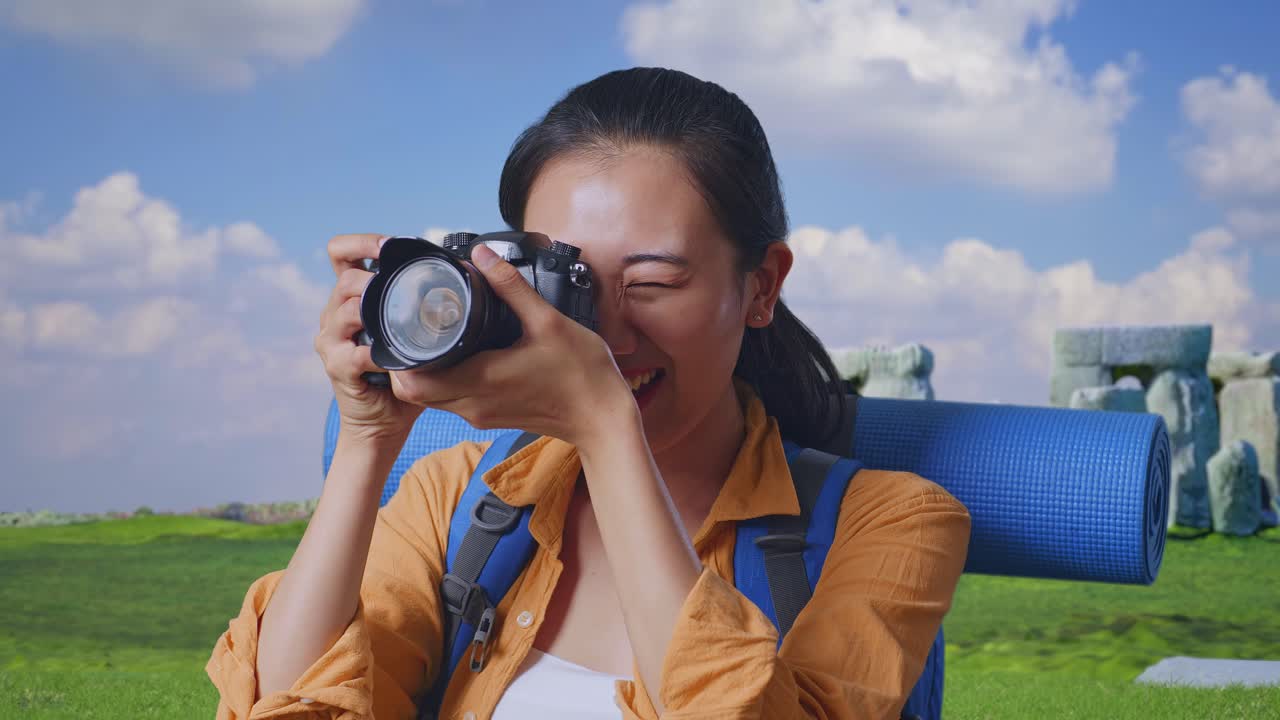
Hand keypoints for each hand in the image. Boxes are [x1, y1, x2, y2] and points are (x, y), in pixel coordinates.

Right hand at [315, 233, 424, 443]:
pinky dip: (378, 354)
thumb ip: (426, 307)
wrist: (383, 421)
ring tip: (400, 318)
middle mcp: (335, 314)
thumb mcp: (414, 332)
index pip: (341, 254)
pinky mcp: (338, 367)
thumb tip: (469, 279)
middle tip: (404, 285)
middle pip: (345, 278)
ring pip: (346, 309)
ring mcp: (332, 341)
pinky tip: (396, 358)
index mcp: (352, 299)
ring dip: (375, 309)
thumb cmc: (402, 374)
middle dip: (374, 277)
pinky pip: (356, 353)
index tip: (389, 246)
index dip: (361, 242)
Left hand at [389, 243, 636, 449]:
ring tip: (433, 336)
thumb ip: (510, 285)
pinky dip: (445, 380)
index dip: (398, 356)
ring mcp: (481, 414)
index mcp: (481, 380)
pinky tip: (460, 354)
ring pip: (432, 398)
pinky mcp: (491, 416)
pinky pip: (452, 401)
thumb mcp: (547, 321)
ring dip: (424, 372)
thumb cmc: (582, 374)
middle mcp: (473, 404)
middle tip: (412, 325)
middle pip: (414, 391)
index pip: (412, 382)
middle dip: (405, 360)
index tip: (404, 326)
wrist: (602, 418)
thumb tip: (482, 254)